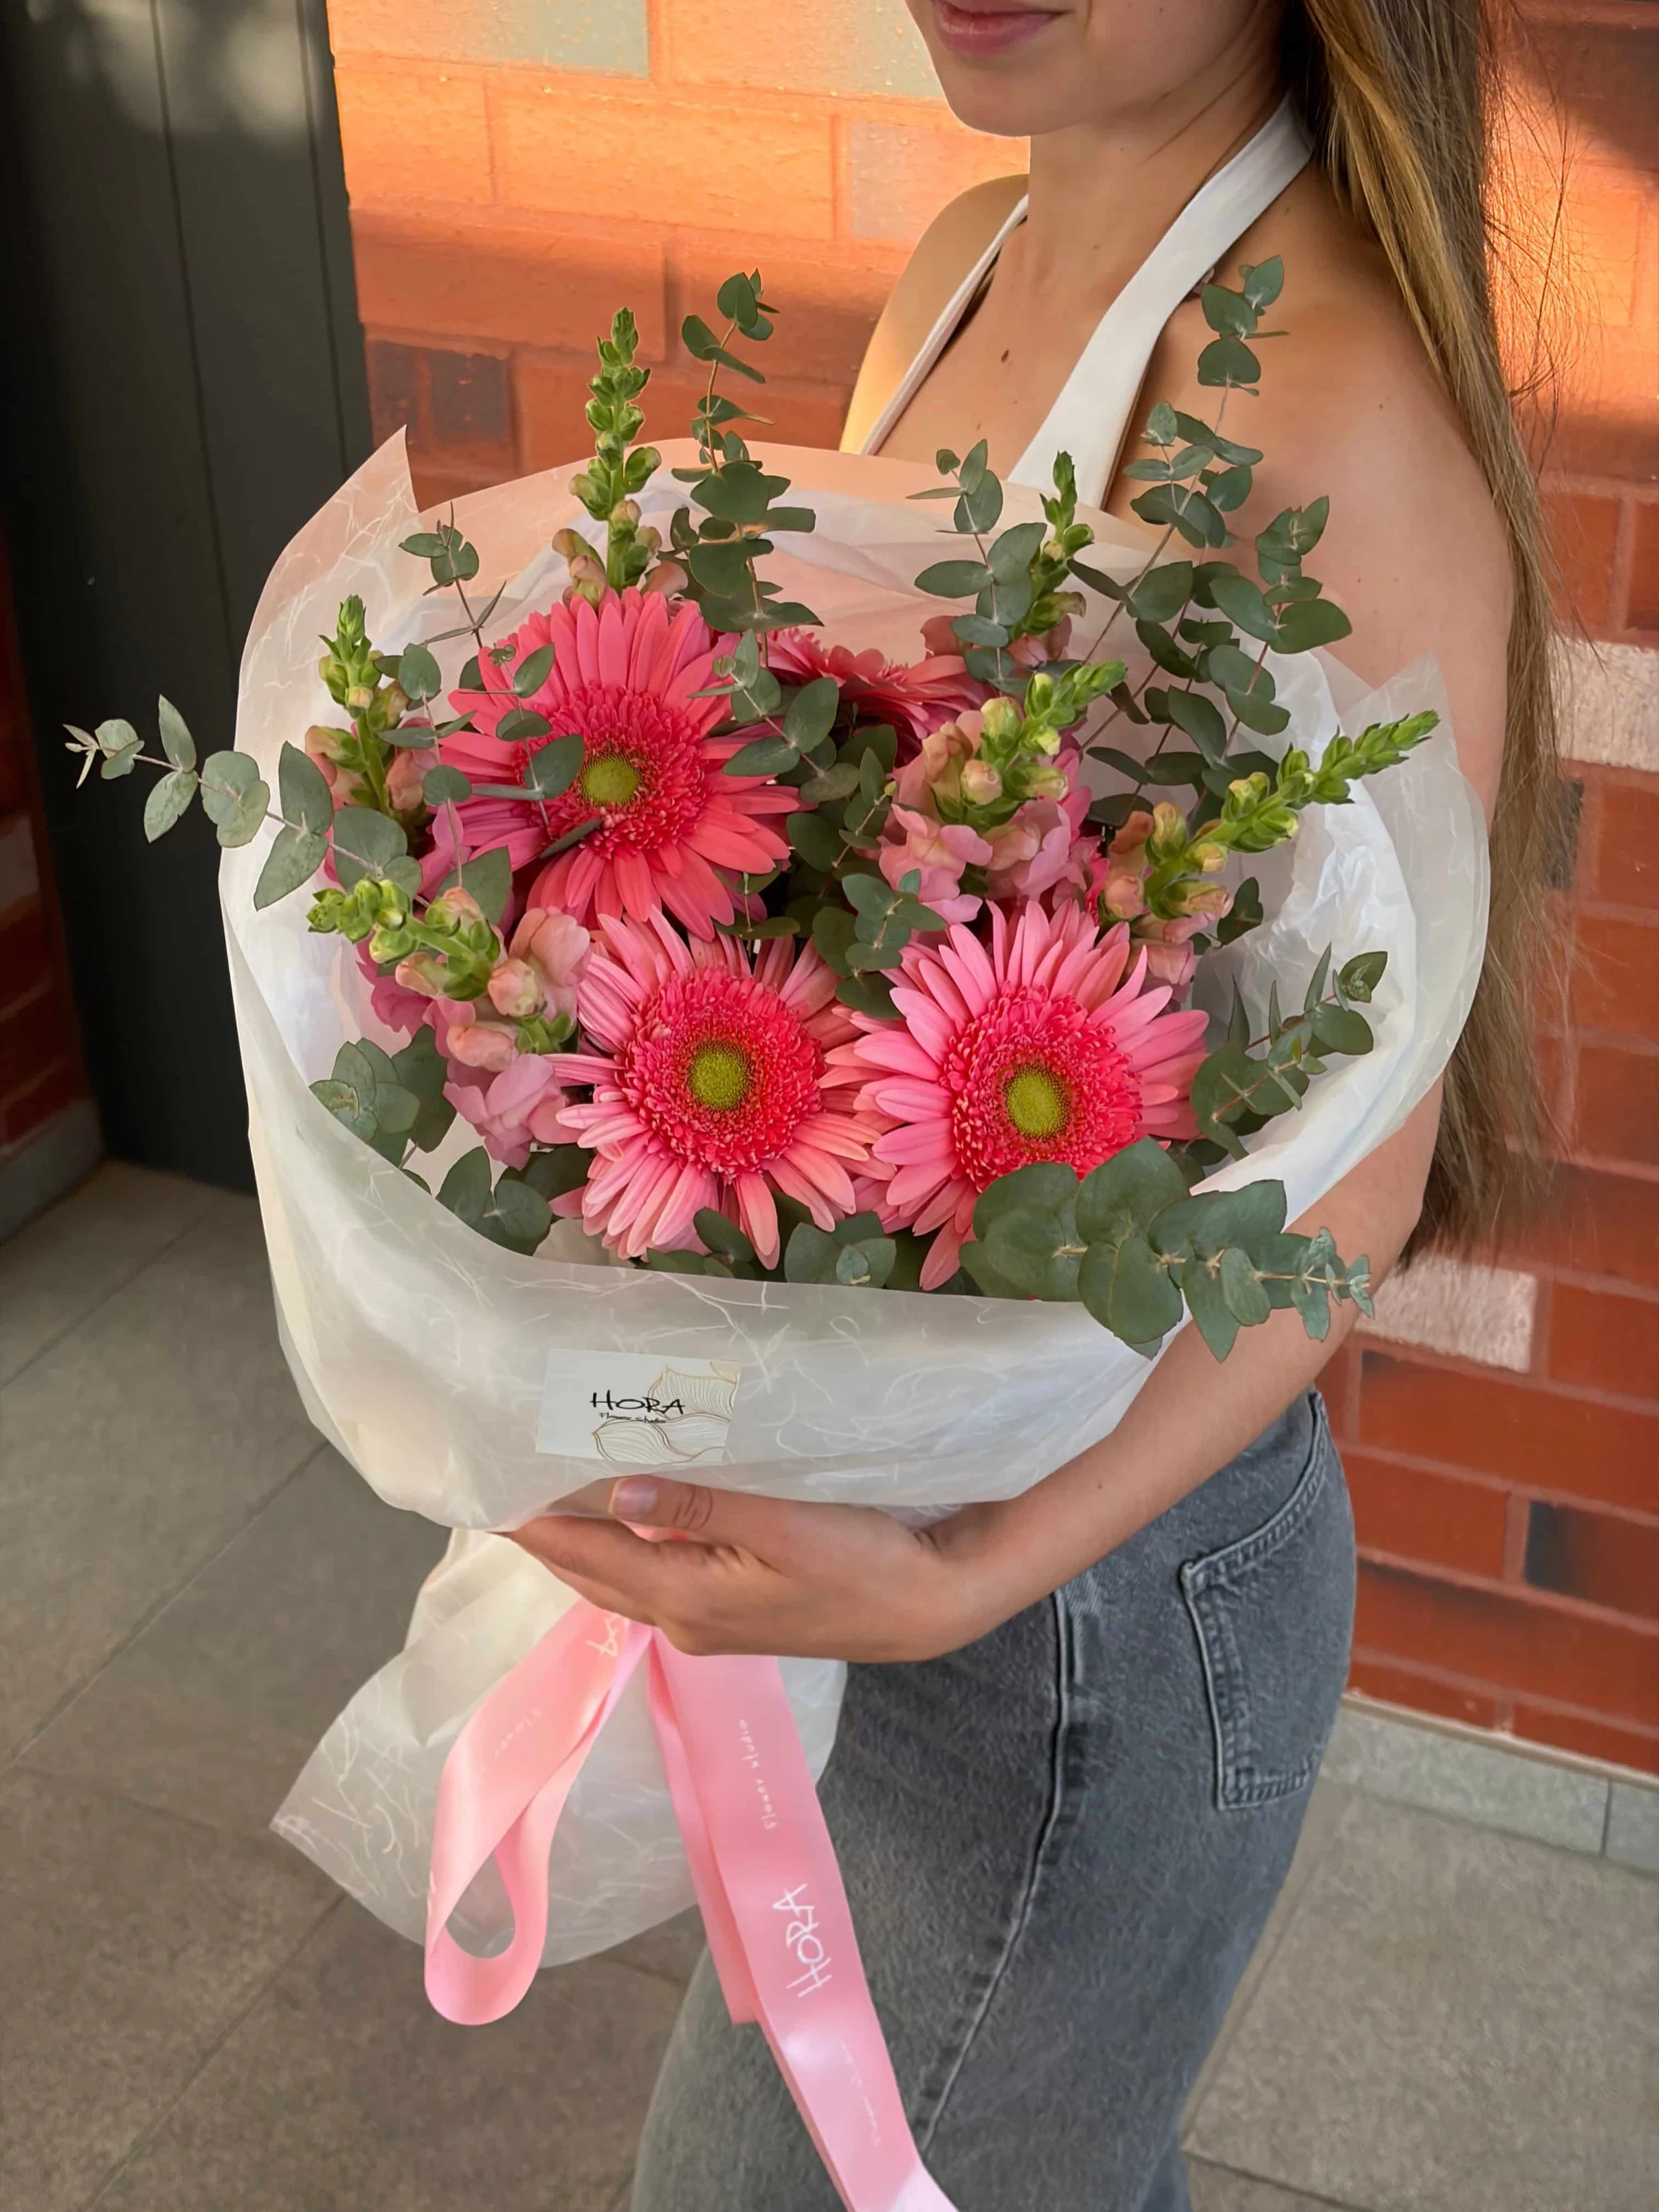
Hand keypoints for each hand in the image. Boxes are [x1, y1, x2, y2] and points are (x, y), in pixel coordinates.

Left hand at [507, 1478, 1000, 1662]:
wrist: (929, 1605)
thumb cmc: (864, 1560)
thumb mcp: (783, 1523)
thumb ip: (698, 1503)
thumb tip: (613, 1488)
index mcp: (686, 1597)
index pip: (587, 1554)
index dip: (534, 1521)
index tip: (486, 1481)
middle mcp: (684, 1620)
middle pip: (592, 1571)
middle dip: (545, 1530)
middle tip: (501, 1473)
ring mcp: (707, 1622)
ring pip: (621, 1575)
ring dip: (582, 1538)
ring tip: (545, 1485)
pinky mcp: (732, 1610)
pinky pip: (654, 1574)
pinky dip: (623, 1544)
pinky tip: (621, 1511)